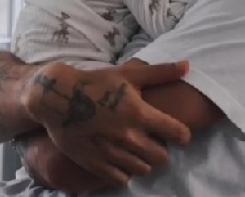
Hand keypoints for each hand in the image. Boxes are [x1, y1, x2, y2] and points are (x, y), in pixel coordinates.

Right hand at [23, 61, 191, 186]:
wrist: (57, 96)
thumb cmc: (96, 82)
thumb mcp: (129, 74)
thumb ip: (160, 72)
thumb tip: (187, 65)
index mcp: (140, 113)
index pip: (179, 133)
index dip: (182, 134)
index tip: (177, 132)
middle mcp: (128, 136)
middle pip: (162, 158)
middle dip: (162, 150)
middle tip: (154, 141)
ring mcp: (111, 152)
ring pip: (143, 170)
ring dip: (144, 161)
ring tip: (137, 150)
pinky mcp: (95, 163)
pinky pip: (121, 179)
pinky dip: (124, 171)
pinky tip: (121, 159)